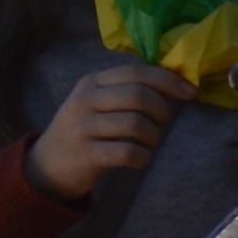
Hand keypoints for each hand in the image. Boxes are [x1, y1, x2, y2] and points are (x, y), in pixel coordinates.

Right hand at [24, 58, 186, 199]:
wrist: (46, 165)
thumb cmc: (85, 131)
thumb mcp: (98, 103)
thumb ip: (128, 91)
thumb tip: (177, 84)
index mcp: (92, 83)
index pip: (136, 72)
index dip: (168, 80)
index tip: (191, 92)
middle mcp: (85, 100)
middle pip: (139, 96)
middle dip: (162, 112)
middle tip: (161, 125)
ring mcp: (83, 127)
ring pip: (136, 124)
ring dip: (154, 137)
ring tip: (148, 144)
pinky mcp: (86, 154)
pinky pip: (128, 152)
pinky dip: (143, 157)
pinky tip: (139, 159)